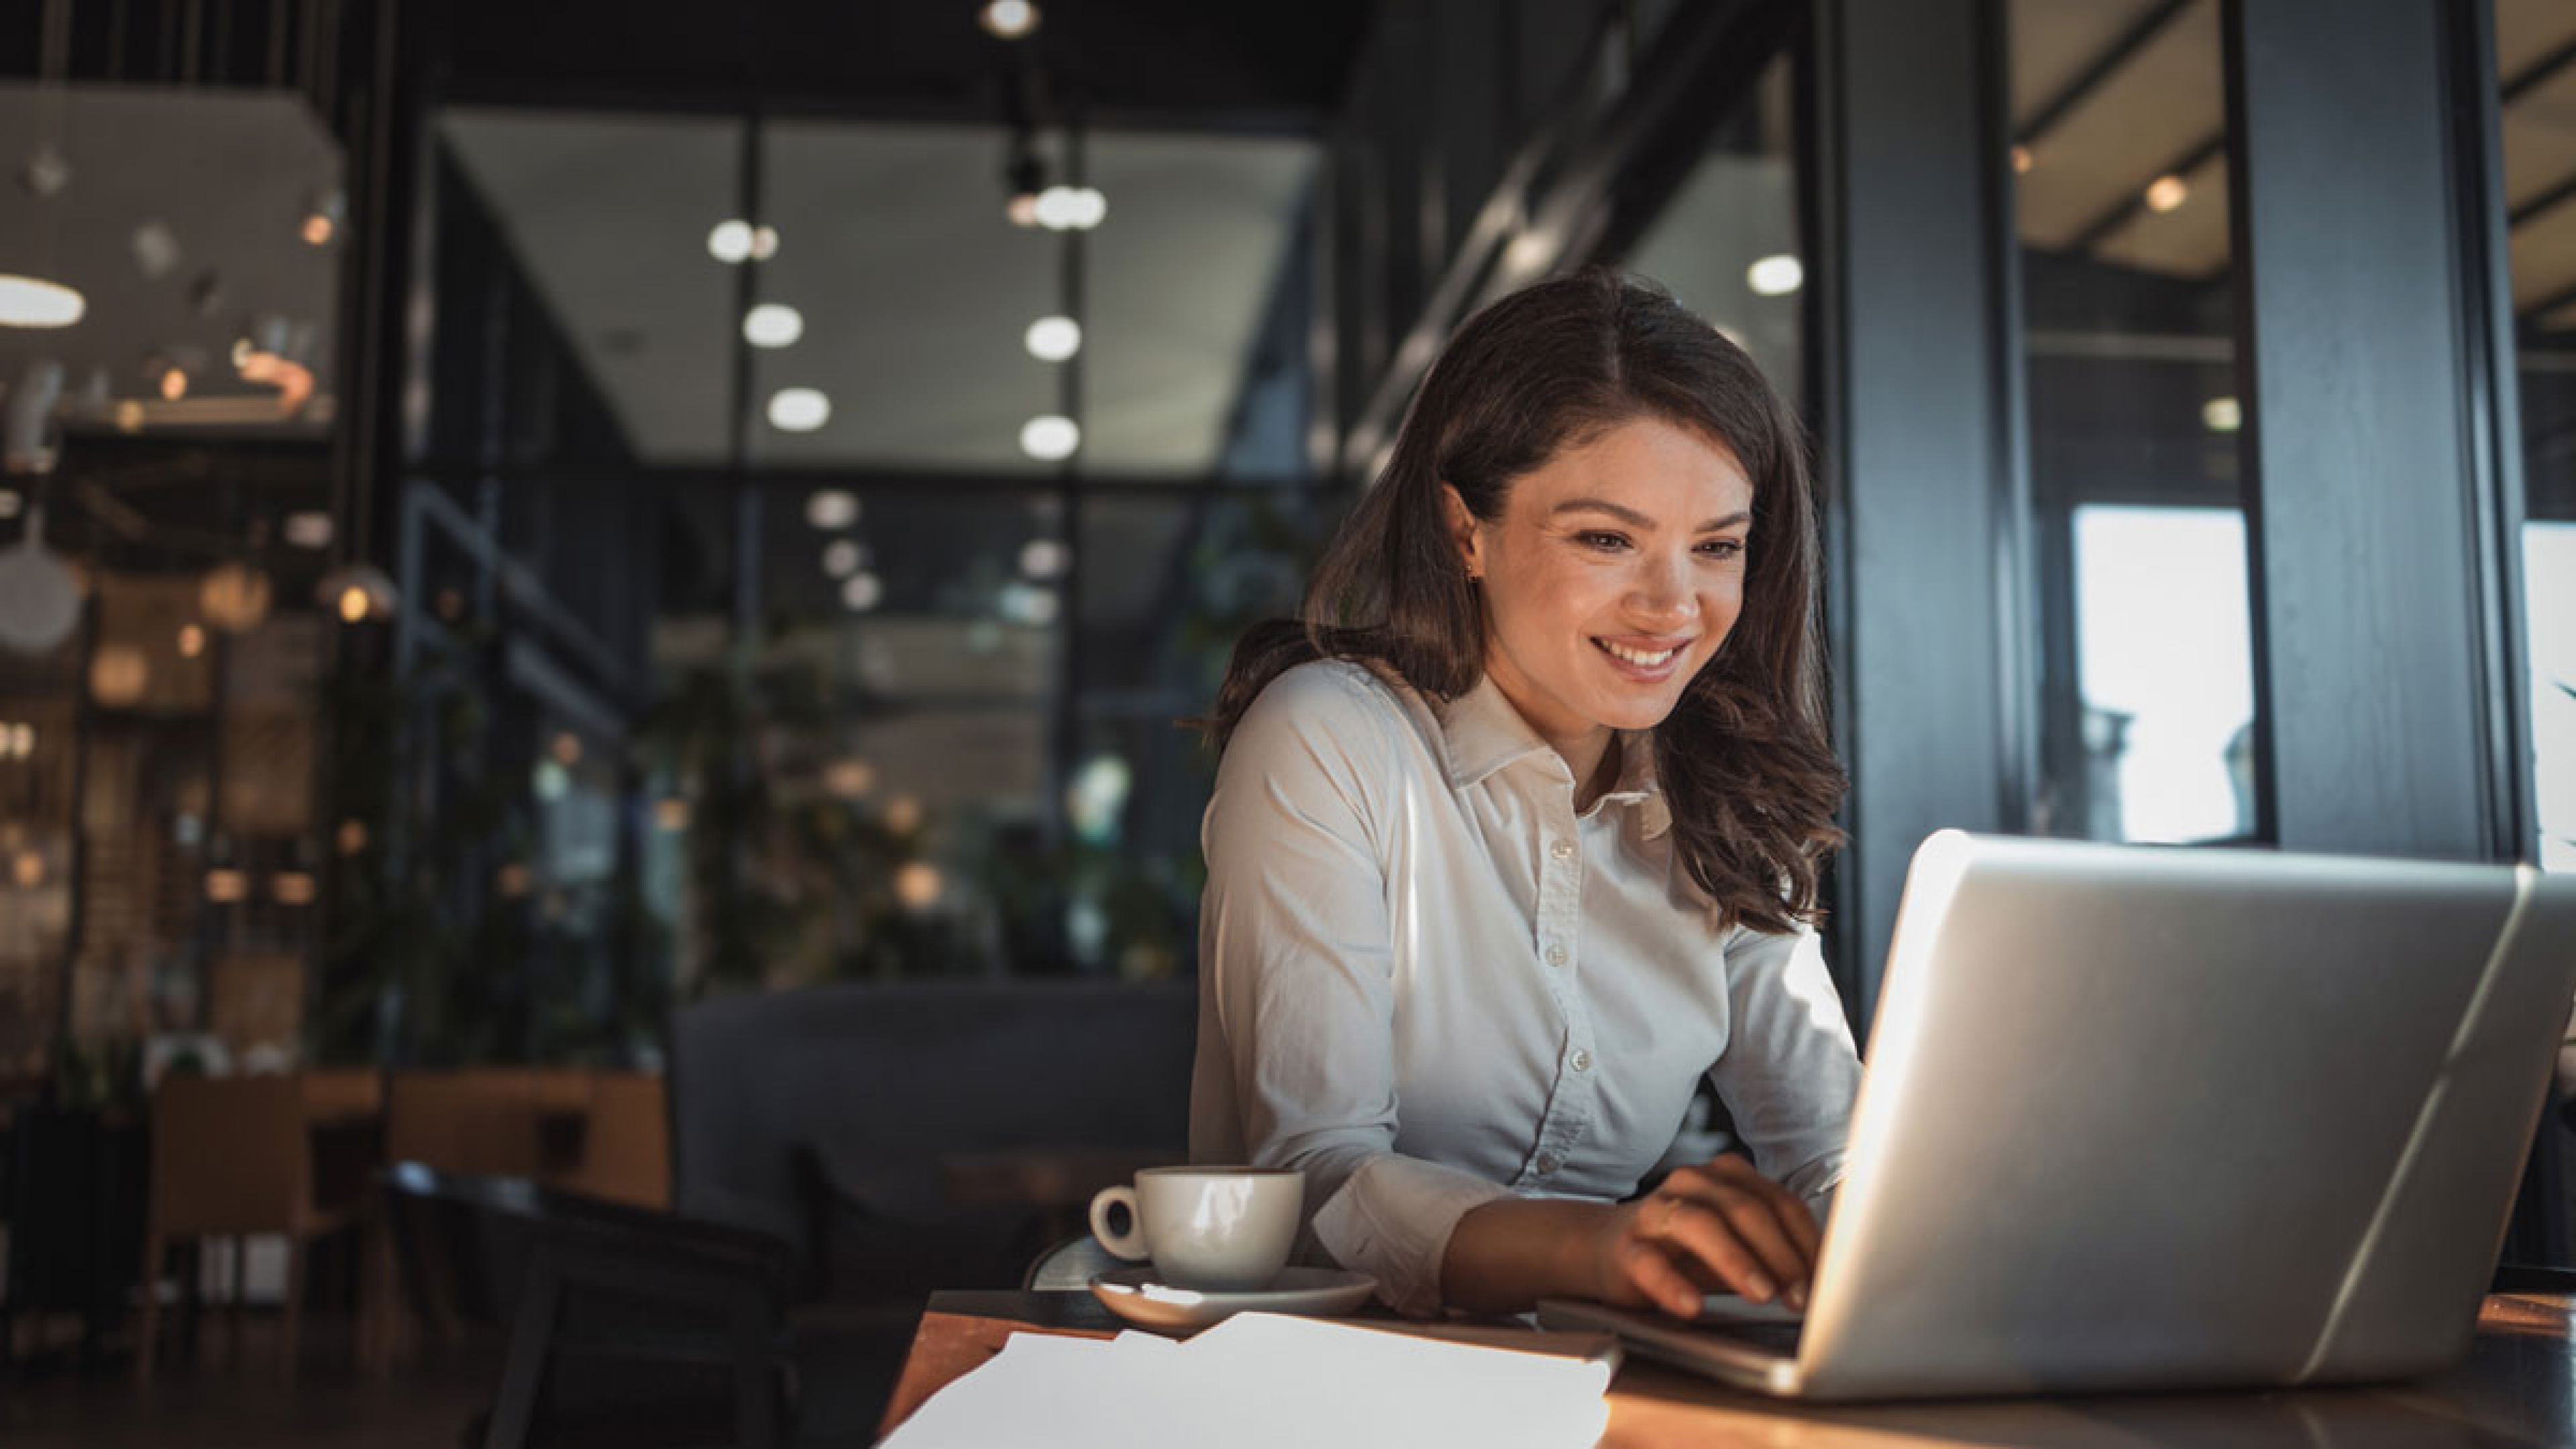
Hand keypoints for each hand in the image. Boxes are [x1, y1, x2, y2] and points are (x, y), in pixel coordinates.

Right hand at [1587, 1156, 1821, 1319]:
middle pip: (1744, 1208)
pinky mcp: (1626, 1246)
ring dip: (1736, 1261)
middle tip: (1801, 1296)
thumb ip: (1771, 1253)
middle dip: (1779, 1254)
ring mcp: (1656, 1211)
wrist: (1605, 1247)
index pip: (1778, 1202)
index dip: (1806, 1242)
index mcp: (1727, 1177)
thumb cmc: (1684, 1249)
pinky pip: (1650, 1262)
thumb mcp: (1734, 1243)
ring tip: (1762, 1294)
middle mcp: (1692, 1183)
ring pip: (1699, 1224)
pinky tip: (1693, 1306)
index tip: (1827, 1281)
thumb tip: (1823, 1286)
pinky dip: (1673, 1285)